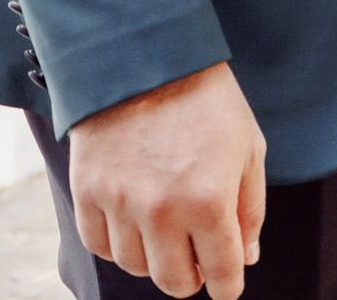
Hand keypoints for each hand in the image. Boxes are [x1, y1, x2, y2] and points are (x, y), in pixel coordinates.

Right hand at [68, 62, 265, 298]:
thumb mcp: (248, 148)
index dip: (228, 285)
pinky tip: (135, 225)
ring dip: (155, 259)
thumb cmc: (207, 101)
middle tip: (199, 261)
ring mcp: (118, 204)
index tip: (228, 284)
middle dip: (192, 278)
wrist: (146, 58)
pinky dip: (119, 245)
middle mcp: (161, 210)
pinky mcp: (86, 193)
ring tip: (168, 233)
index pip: (221, 272)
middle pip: (174, 281)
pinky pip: (100, 246)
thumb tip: (246, 259)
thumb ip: (250, 209)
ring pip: (135, 266)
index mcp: (208, 200)